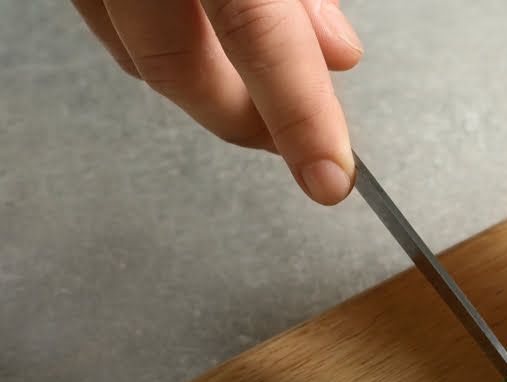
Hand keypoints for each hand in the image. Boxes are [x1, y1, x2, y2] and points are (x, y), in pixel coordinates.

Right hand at [72, 0, 362, 204]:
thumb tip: (339, 55)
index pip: (257, 35)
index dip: (299, 114)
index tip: (330, 177)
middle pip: (178, 65)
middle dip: (246, 119)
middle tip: (295, 140)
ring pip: (136, 55)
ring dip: (205, 86)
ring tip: (258, 92)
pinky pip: (111, 24)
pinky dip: (168, 48)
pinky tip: (210, 48)